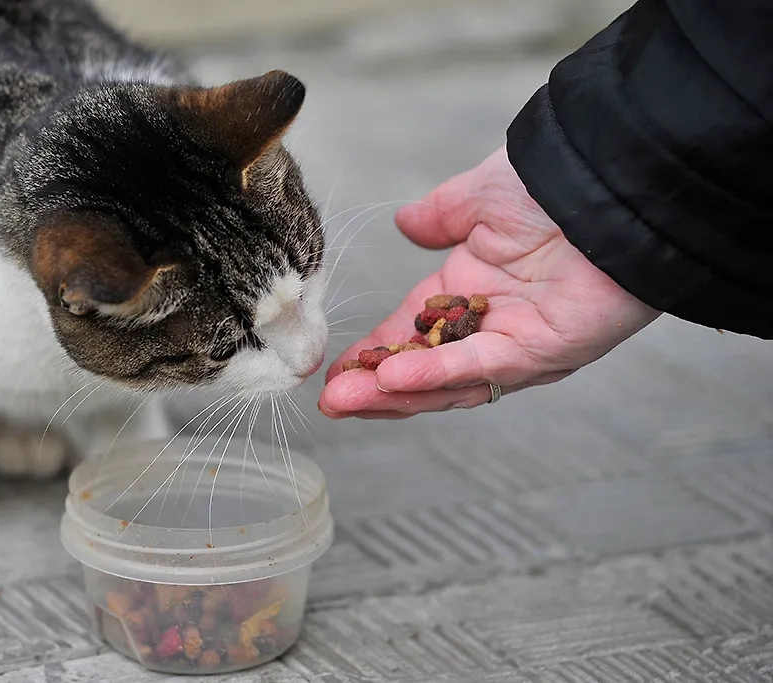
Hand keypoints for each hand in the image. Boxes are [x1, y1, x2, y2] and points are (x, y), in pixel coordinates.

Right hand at [319, 147, 659, 418]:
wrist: (609, 176)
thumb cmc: (551, 182)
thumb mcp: (478, 197)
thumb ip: (441, 216)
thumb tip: (405, 223)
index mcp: (467, 291)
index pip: (409, 334)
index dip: (372, 353)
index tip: (334, 370)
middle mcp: (488, 326)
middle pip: (425, 373)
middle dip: (375, 389)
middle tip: (329, 402)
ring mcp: (516, 344)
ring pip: (449, 383)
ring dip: (395, 395)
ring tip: (344, 401)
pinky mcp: (545, 351)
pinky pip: (483, 366)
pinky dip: (437, 374)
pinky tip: (393, 378)